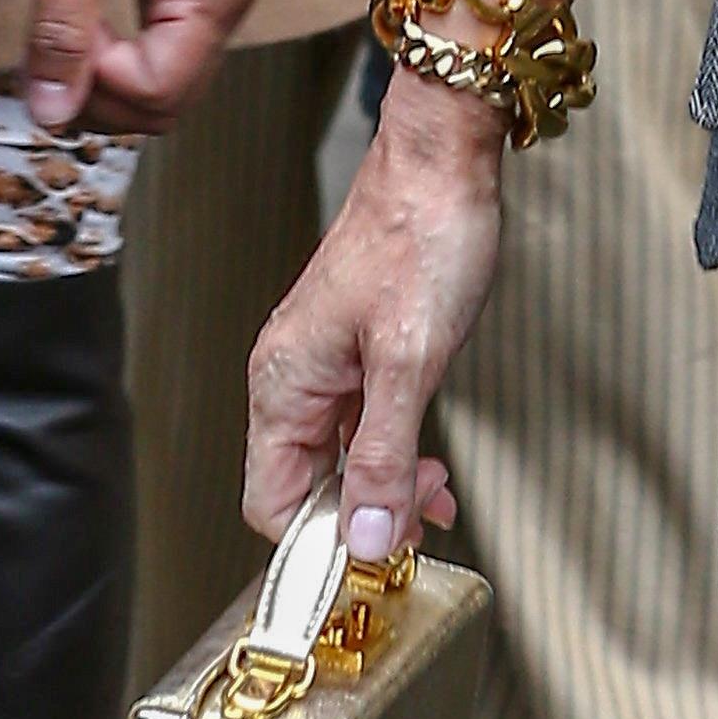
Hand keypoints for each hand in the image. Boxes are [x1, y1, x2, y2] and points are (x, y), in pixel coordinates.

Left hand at [22, 0, 256, 132]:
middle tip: (49, 51)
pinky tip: (76, 37)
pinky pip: (155, 58)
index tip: (58, 40)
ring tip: (59, 39)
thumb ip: (61, 28)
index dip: (97, 84)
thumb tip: (52, 111)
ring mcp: (208, 1)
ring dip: (103, 84)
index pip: (159, 88)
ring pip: (160, 87)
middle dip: (99, 97)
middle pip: (167, 102)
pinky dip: (110, 64)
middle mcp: (224, 3)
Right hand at [246, 79, 493, 548]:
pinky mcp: (358, 348)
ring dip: (385, 487)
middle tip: (421, 522)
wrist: (444, 157)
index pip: (273, 504)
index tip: (374, 561)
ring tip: (436, 495)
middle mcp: (292, 376)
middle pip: (306, 486)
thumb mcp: (410, 358)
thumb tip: (364, 538)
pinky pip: (361, 424)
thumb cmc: (423, 233)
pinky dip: (394, 451)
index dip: (322, 543)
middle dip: (363, 516)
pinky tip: (429, 461)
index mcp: (283, 383)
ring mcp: (324, 362)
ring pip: (338, 456)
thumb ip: (385, 453)